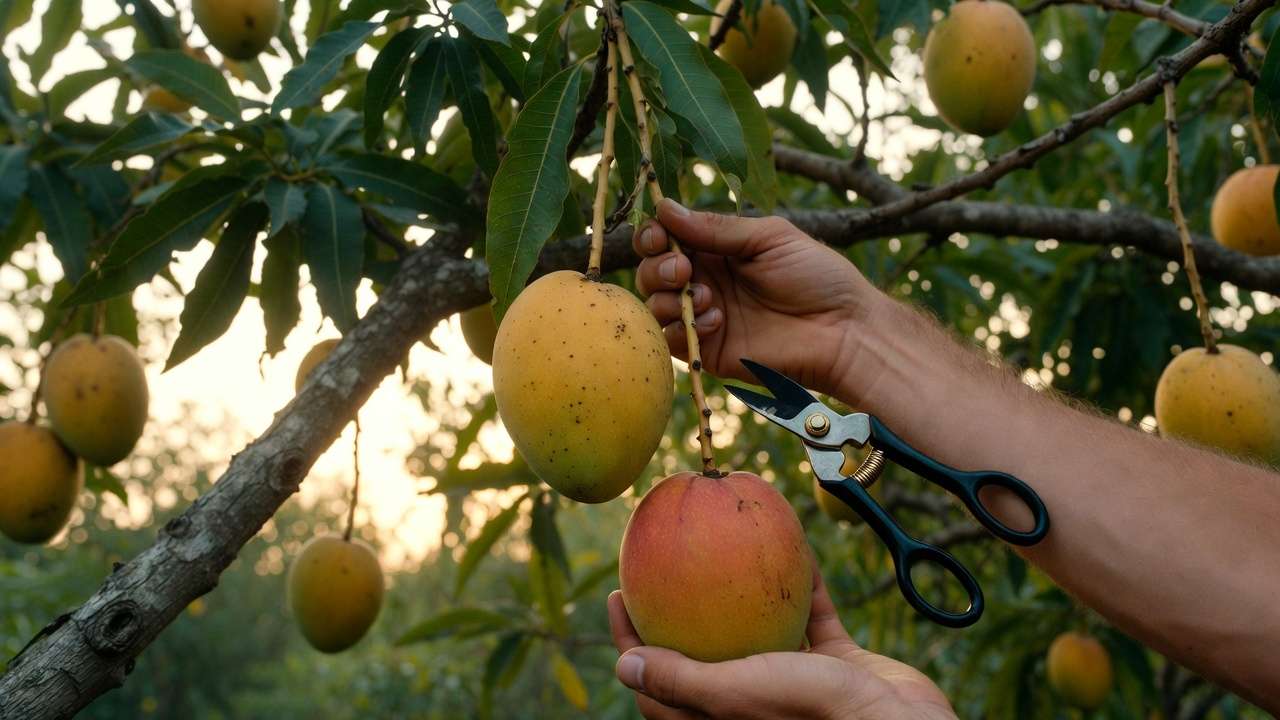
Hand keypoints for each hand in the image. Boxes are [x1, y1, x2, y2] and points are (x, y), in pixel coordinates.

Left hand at [608, 571, 956, 719]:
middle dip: (683, 605)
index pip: (660, 685)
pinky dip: (805, 582)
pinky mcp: (837, 665)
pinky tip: (793, 544)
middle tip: (661, 557)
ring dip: (746, 587)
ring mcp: (797, 682)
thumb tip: (622, 668)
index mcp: (724, 718)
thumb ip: (681, 681)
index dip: (631, 644)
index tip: (617, 596)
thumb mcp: (737, 694)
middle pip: (705, 649)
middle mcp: (755, 700)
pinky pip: (815, 614)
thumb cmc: (817, 714)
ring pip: (761, 626)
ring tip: (724, 541)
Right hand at [633, 199, 883, 396]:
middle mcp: (705, 281)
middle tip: (683, 268)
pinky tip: (716, 320)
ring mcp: (705, 317)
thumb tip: (664, 207)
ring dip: (668, 296)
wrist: (844, 331)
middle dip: (657, 266)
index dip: (654, 234)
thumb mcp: (769, 238)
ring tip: (707, 296)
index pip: (667, 238)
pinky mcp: (709, 351)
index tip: (659, 233)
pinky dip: (683, 327)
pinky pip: (672, 340)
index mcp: (718, 249)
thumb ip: (717, 227)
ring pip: (655, 306)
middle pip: (652, 271)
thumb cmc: (818, 277)